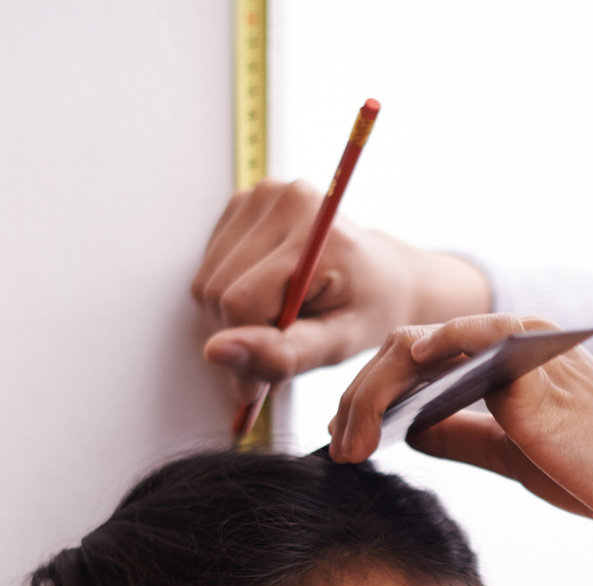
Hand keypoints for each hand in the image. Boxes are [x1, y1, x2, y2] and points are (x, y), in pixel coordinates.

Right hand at [191, 181, 489, 409]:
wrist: (387, 275)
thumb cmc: (368, 311)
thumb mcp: (338, 344)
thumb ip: (281, 353)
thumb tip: (214, 352)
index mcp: (314, 232)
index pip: (241, 304)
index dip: (246, 351)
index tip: (261, 383)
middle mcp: (282, 198)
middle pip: (218, 293)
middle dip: (241, 333)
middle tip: (280, 346)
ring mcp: (259, 195)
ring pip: (206, 283)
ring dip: (234, 317)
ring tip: (280, 321)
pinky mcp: (243, 202)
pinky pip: (208, 268)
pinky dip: (230, 294)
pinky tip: (268, 297)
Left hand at [328, 315, 592, 585]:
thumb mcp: (513, 456)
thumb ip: (462, 437)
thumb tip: (409, 430)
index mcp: (512, 358)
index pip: (425, 363)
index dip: (376, 398)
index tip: (347, 440)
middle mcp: (511, 338)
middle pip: (409, 350)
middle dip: (359, 396)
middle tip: (334, 445)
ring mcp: (515, 343)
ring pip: (413, 348)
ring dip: (367, 394)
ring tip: (344, 443)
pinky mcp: (519, 360)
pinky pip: (444, 351)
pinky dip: (400, 374)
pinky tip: (373, 417)